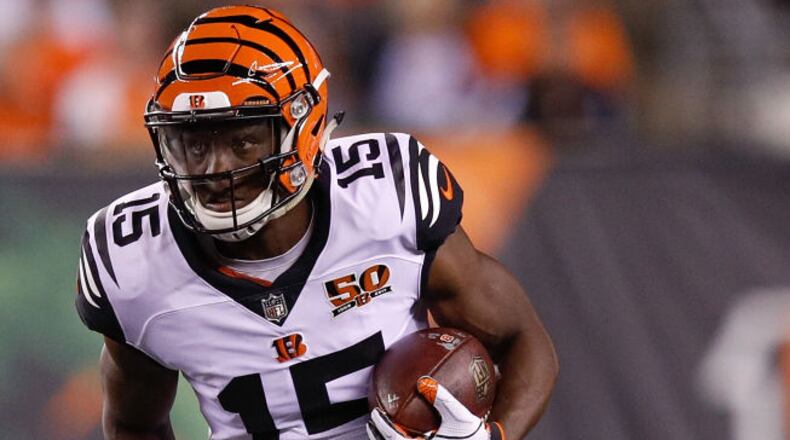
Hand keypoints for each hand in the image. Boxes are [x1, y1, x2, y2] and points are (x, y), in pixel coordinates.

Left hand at [366, 376, 503, 439]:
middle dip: (379, 435)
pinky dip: (403, 437)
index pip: (393, 438)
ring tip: (381, 426)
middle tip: (372, 419)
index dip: (381, 426)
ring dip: (388, 438)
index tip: (374, 412)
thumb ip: (443, 399)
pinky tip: (407, 425)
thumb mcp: (460, 417)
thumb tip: (423, 381)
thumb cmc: (474, 438)